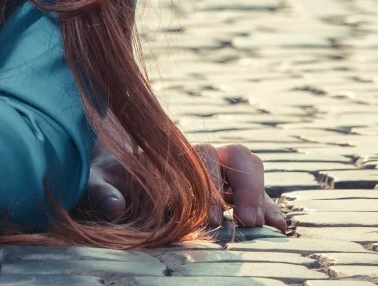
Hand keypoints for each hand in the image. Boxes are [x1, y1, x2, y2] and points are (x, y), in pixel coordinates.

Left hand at [80, 138, 288, 231]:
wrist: (114, 176)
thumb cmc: (108, 177)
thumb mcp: (98, 181)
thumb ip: (102, 189)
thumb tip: (113, 205)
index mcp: (173, 151)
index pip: (198, 158)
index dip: (209, 184)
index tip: (209, 217)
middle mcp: (201, 157)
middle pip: (232, 157)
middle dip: (242, 187)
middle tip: (244, 220)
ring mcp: (219, 174)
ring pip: (248, 167)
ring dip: (257, 193)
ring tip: (260, 225)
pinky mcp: (231, 195)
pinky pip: (257, 193)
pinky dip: (269, 208)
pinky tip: (279, 227)